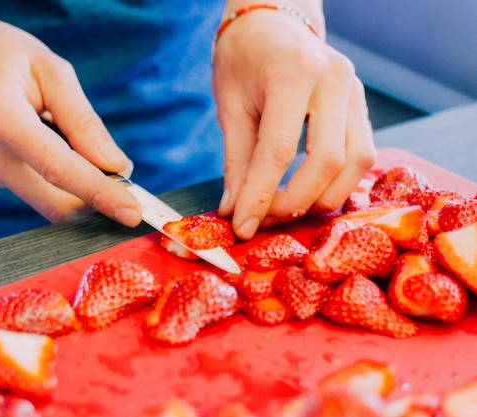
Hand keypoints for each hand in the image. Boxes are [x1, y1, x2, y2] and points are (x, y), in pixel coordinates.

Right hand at [0, 5, 140, 225]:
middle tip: (122, 178)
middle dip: (95, 200)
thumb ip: (83, 121)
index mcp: (0, 119)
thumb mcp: (49, 70)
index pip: (58, 170)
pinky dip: (53, 175)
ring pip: (46, 199)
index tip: (131, 213)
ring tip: (62, 131)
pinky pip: (33, 187)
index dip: (99, 194)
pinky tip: (40, 137)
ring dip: (75, 183)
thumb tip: (116, 166)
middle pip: (54, 202)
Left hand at [213, 6, 375, 239]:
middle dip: (295, 202)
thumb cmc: (243, 60)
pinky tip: (308, 192)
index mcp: (293, 72)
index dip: (261, 196)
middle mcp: (334, 79)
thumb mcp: (230, 107)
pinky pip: (361, 154)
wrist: (270, 24)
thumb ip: (237, 162)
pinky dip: (337, 182)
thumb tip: (236, 212)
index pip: (280, 149)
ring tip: (284, 209)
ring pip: (356, 163)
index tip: (242, 226)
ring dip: (321, 198)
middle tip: (264, 220)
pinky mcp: (362, 105)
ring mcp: (356, 91)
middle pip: (328, 160)